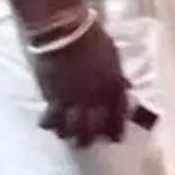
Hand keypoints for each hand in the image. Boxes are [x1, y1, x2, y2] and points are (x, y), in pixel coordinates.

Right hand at [32, 23, 130, 147]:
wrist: (65, 32)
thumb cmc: (93, 39)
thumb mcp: (113, 56)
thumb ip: (118, 75)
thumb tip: (125, 87)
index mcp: (114, 86)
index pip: (118, 116)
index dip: (116, 130)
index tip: (115, 139)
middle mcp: (96, 98)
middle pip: (94, 129)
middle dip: (92, 139)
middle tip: (88, 142)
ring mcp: (73, 100)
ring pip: (72, 130)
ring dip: (70, 136)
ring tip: (68, 136)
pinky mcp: (53, 99)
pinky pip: (51, 120)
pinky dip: (51, 124)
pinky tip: (50, 124)